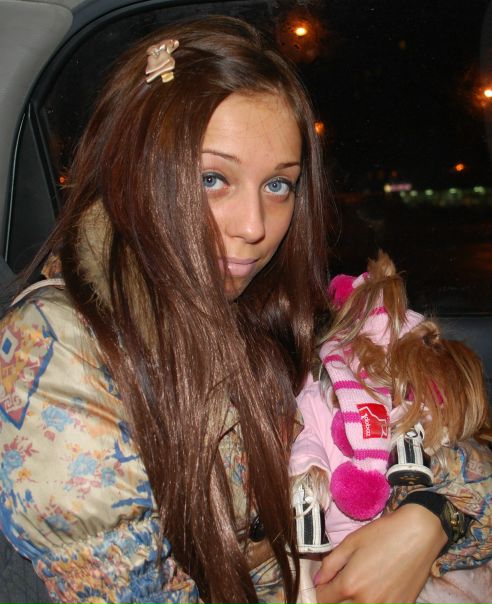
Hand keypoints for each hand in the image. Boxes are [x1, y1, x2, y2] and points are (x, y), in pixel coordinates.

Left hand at [314, 504, 447, 603]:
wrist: (418, 534)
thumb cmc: (383, 534)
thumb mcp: (350, 543)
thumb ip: (330, 564)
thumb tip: (318, 582)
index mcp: (349, 585)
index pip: (323, 599)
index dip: (321, 590)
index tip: (326, 582)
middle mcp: (366, 603)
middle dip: (335, 599)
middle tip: (341, 584)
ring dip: (352, 603)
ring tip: (358, 588)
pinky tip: (376, 591)